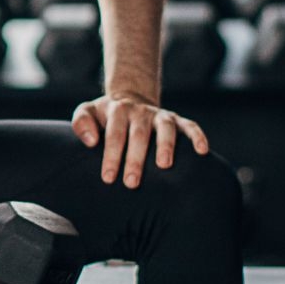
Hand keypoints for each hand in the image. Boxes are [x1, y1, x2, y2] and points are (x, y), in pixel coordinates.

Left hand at [71, 92, 209, 186]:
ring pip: (166, 128)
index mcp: (118, 111)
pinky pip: (190, 126)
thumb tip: (92, 142)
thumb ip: (81, 123)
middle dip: (136, 158)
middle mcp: (140, 112)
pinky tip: (202, 151)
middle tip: (132, 182)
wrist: (128, 101)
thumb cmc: (104, 117)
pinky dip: (197, 136)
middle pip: (139, 134)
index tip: (108, 178)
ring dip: (166, 145)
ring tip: (165, 165)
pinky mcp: (177, 120)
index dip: (112, 155)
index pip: (114, 133)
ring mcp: (160, 115)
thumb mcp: (87, 112)